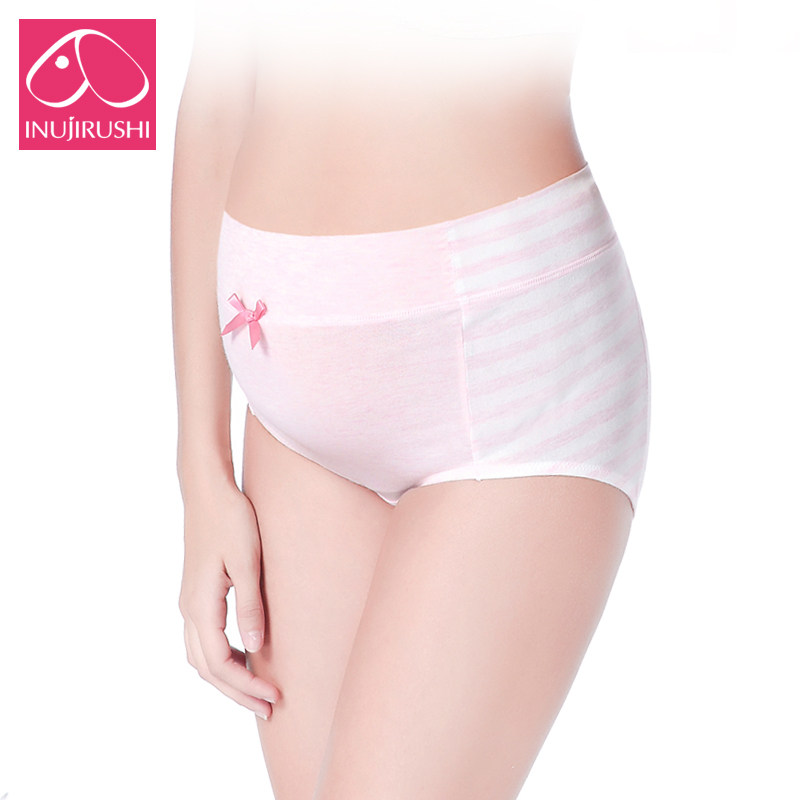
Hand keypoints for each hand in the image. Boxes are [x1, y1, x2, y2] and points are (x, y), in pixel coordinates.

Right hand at [178, 480, 280, 719]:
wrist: (207, 490)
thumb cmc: (231, 519)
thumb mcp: (247, 560)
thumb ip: (250, 605)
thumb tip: (256, 646)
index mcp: (200, 606)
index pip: (220, 663)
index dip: (246, 685)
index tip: (274, 696)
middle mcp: (188, 609)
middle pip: (207, 668)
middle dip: (237, 691)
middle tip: (269, 707)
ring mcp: (189, 602)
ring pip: (201, 657)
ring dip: (227, 678)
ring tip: (257, 690)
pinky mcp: (196, 593)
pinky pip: (202, 640)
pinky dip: (220, 659)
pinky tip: (244, 656)